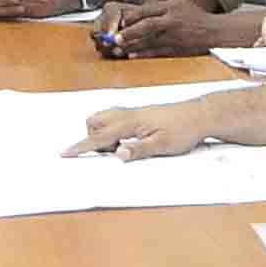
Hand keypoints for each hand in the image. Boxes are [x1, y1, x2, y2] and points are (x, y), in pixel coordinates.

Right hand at [68, 105, 212, 159]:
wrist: (199, 115)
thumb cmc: (183, 130)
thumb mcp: (163, 145)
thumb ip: (139, 149)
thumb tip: (118, 154)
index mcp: (131, 122)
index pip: (100, 136)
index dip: (82, 146)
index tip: (65, 153)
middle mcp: (128, 114)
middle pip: (95, 121)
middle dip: (93, 137)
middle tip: (111, 153)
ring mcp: (134, 112)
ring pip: (104, 117)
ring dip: (103, 133)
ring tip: (121, 147)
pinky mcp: (140, 113)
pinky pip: (116, 118)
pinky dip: (113, 129)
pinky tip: (129, 139)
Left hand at [92, 0, 226, 57]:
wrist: (213, 30)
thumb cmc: (193, 14)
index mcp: (171, 6)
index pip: (147, 11)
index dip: (131, 17)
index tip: (118, 21)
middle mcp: (172, 19)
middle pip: (147, 25)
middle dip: (129, 32)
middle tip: (113, 37)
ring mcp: (175, 34)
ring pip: (150, 39)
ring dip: (133, 44)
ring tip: (117, 48)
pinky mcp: (177, 47)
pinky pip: (158, 51)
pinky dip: (144, 53)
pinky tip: (132, 55)